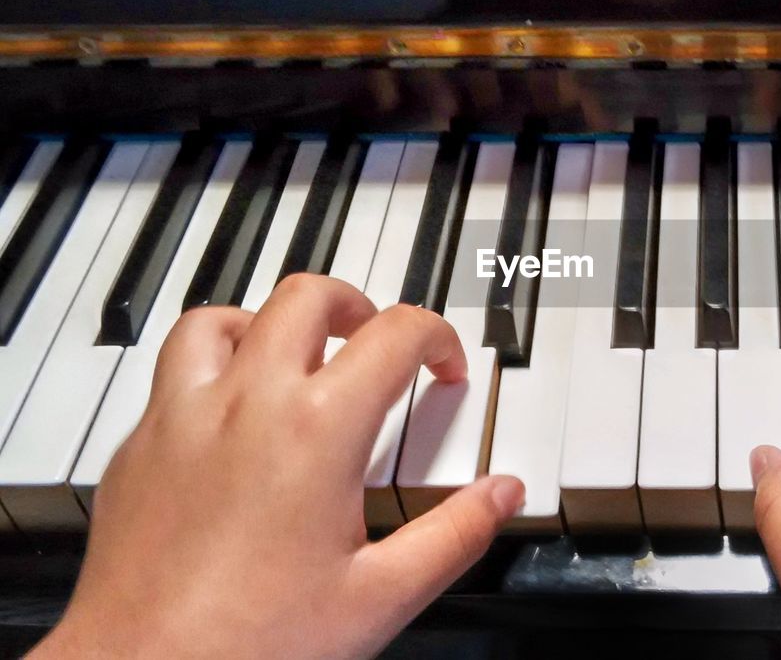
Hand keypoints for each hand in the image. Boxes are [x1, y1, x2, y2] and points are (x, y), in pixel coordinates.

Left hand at [33, 274, 523, 658]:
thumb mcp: (382, 596)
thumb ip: (455, 534)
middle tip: (377, 338)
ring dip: (269, 323)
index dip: (436, 339)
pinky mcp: (137, 448)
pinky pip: (171, 373)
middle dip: (357, 305)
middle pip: (306, 297)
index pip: (395, 334)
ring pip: (221, 319)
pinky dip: (211, 370)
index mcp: (316, 429)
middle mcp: (245, 404)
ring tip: (296, 355)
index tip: (444, 367)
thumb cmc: (251, 644)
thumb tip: (502, 493)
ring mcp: (179, 419)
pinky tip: (229, 416)